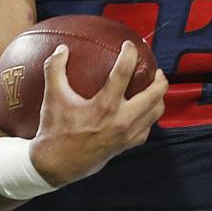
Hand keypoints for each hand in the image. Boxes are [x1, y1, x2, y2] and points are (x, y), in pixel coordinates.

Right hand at [29, 41, 166, 187]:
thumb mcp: (52, 97)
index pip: (124, 74)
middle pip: (153, 96)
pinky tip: (142, 111)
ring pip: (155, 114)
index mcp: (105, 106)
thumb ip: (55, 69)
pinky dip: (148, 117)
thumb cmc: (55, 130)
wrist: (57, 165)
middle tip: (155, 70)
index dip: (130, 56)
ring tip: (155, 88)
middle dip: (159, 80)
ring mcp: (126, 135)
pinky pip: (146, 130)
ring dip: (158, 99)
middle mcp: (122, 121)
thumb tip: (61, 49)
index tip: (130, 46)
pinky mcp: (126, 146)